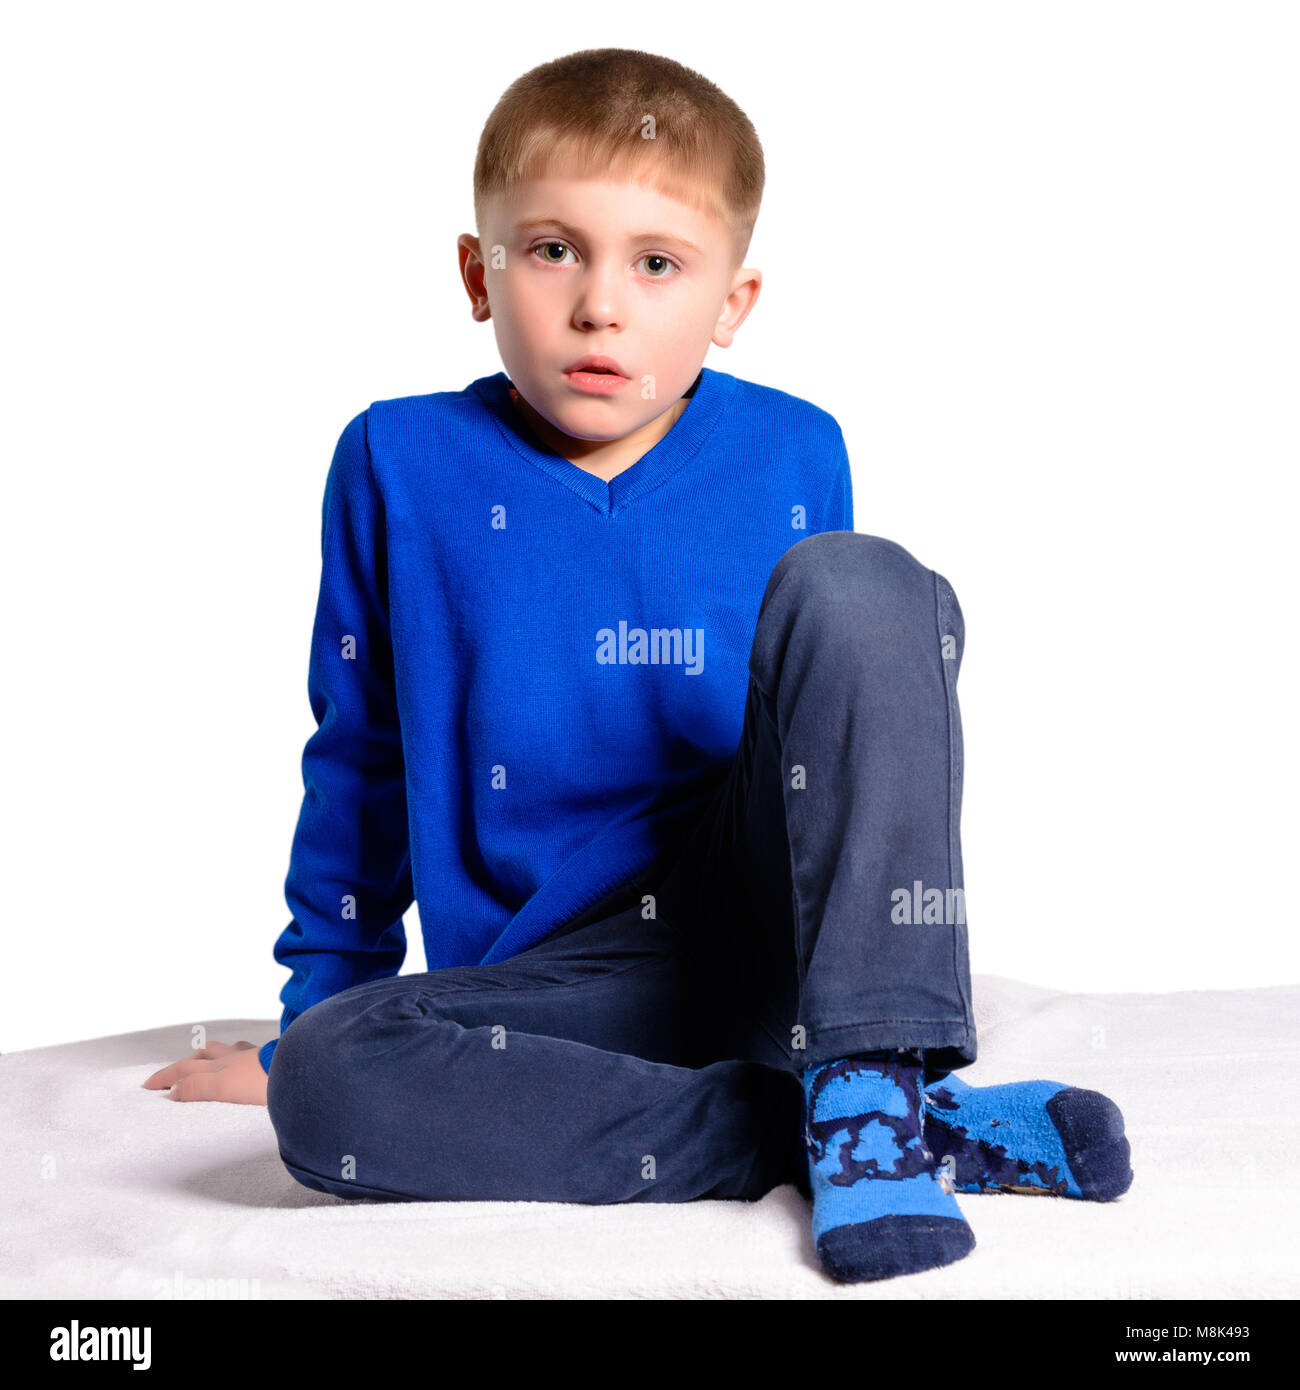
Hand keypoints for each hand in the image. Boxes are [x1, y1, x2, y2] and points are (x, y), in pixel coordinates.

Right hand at [142, 1039, 268, 1105]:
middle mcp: (236, 1057)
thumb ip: (197, 1087)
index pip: (185, 1070)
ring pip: (229, 1051)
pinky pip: (251, 1055)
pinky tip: (248, 1061)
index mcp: (221, 1064)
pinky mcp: (273, 1060)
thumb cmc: (264, 1081)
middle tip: (175, 1071)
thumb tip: (172, 1090)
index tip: (148, 1085)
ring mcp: (256, 1056)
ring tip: (208, 1061)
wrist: (302, 1072)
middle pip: (205, 1054)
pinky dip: (241, 1057)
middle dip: (187, 1062)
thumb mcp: (223, 1087)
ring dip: (214, 1055)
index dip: (166, 1077)